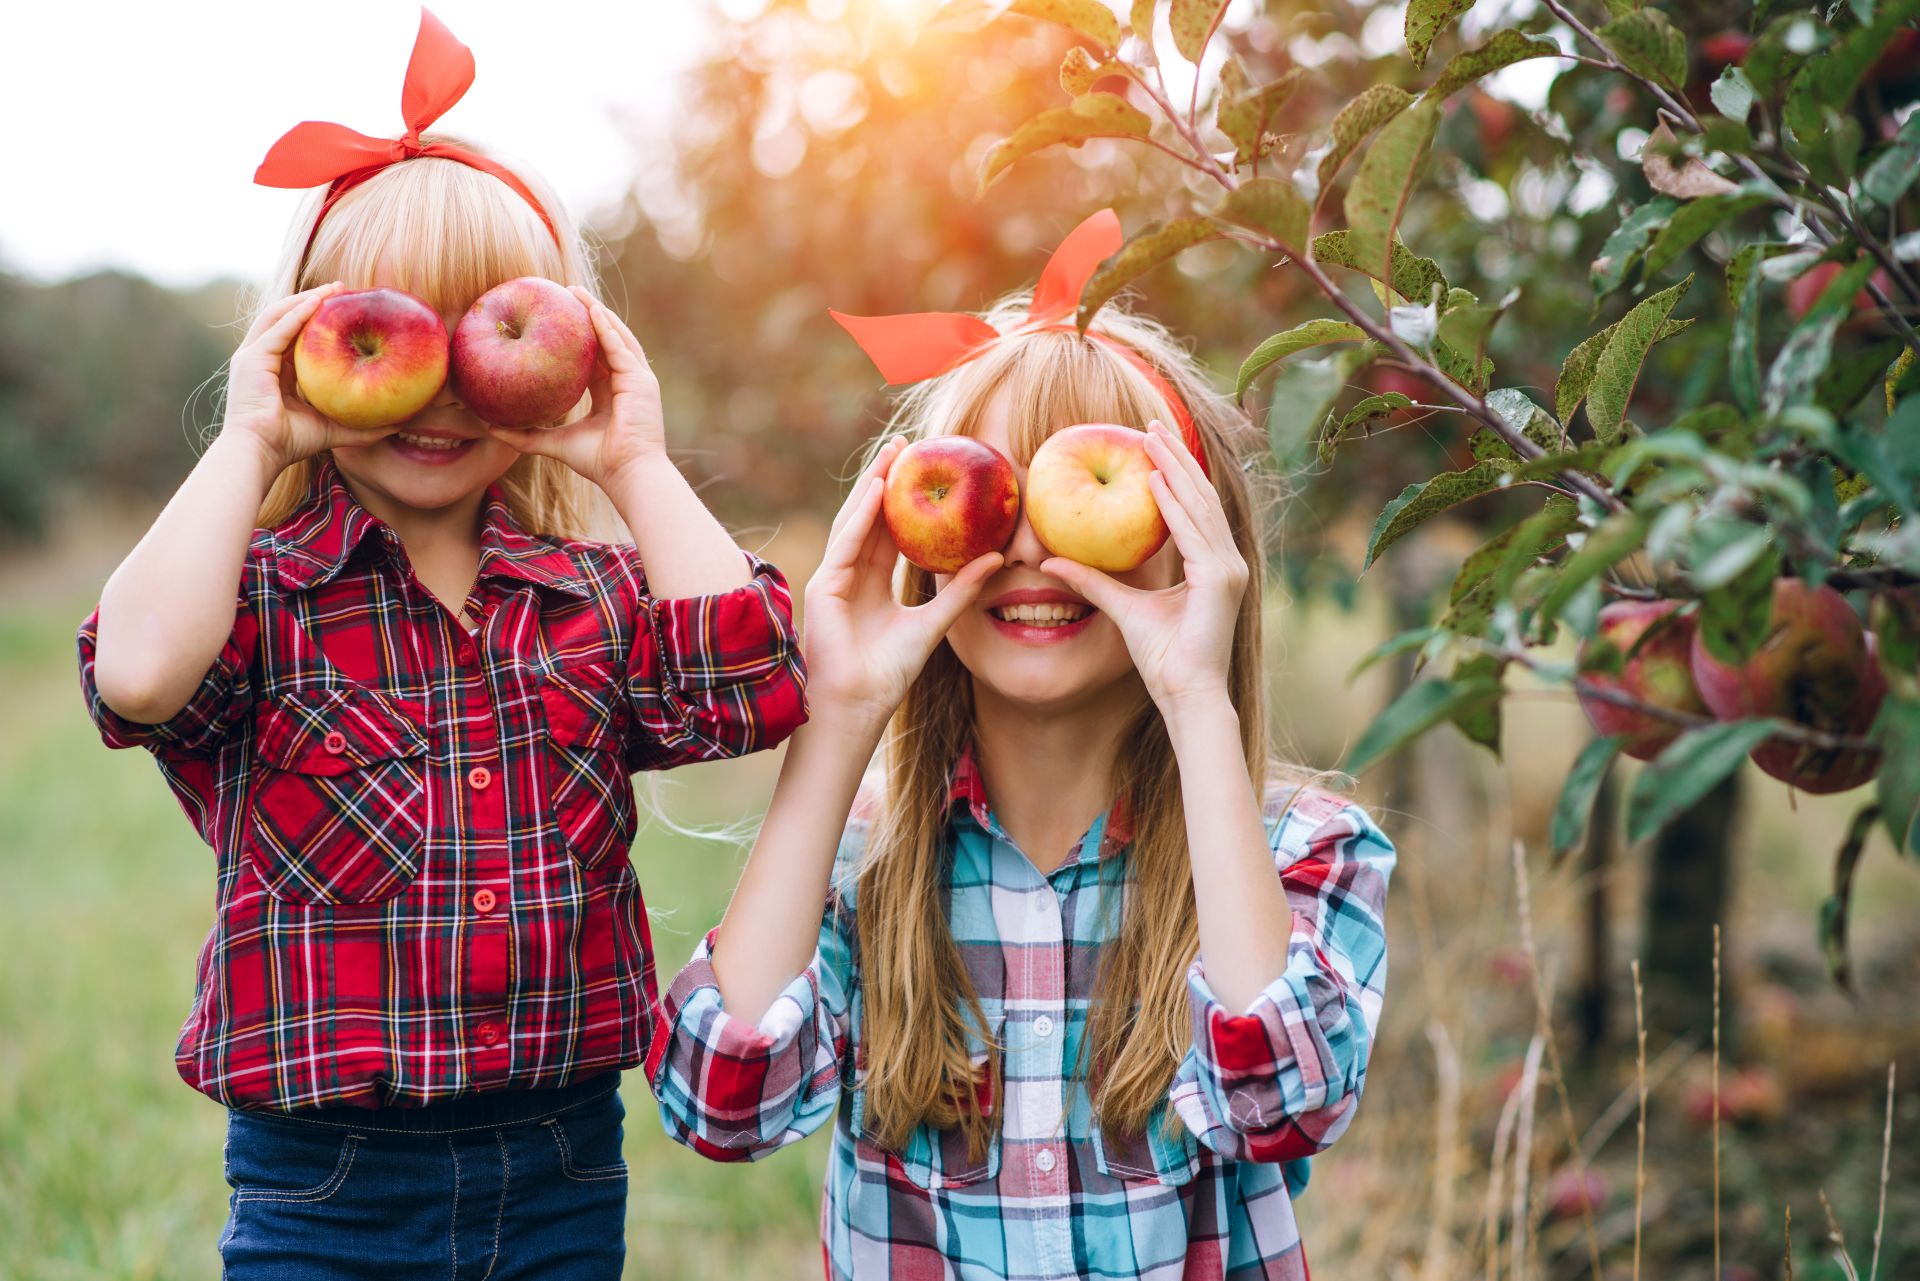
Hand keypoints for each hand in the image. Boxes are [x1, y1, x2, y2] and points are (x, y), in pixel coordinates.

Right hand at [221, 282, 383, 470]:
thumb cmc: (291, 443)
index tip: (345, 309)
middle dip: (313, 300)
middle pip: (286, 319)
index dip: (318, 320)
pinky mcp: (251, 359)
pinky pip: (277, 329)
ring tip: (333, 289)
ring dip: (306, 299)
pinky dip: (296, 314)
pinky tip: (317, 302)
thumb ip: (364, 425)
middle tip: (342, 289)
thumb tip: (400, 423)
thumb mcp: (334, 428)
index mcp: (275, 371)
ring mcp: (252, 357)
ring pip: (279, 316)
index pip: (296, 336)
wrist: (261, 452)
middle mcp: (261, 359)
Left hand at [484, 287, 665, 487]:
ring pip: (616, 337)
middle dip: (587, 316)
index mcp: (611, 394)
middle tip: (564, 294)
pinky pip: (621, 347)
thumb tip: (489, 427)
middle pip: (606, 340)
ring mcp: (637, 380)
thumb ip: (526, 435)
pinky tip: (591, 310)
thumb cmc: (598, 463)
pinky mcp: (641, 381)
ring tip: (576, 293)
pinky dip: (607, 328)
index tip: (555, 321)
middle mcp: (627, 382)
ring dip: (597, 313)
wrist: (627, 475)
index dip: (576, 339)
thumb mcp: (555, 443)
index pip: (594, 358)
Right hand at [803, 437, 1001, 732]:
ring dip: (872, 484)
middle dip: (885, 479)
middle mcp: (851, 575)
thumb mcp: (934, 623)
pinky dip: (862, 516)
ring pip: (855, 521)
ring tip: (892, 452)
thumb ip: (960, 591)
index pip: (888, 531)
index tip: (923, 468)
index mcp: (872, 583)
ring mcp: (835, 578)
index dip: (903, 499)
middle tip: (907, 444)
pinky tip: (878, 490)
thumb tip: (997, 560)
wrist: (858, 707)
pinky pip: (846, 542)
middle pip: (869, 517)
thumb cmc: (889, 674)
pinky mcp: (825, 586)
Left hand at [1041, 421, 1247, 718]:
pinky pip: (1193, 533)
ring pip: (1198, 506)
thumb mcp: (1122, 608)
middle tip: (1151, 424)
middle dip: (1175, 458)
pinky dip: (1174, 505)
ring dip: (1174, 468)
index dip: (1175, 473)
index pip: (1194, 508)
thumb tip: (1050, 562)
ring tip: (1150, 438)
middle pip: (1200, 497)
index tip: (1150, 444)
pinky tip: (1153, 481)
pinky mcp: (1220, 580)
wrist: (1187, 693)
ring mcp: (1227, 569)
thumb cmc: (1162, 658)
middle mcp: (1226, 562)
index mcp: (1213, 565)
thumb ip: (1092, 581)